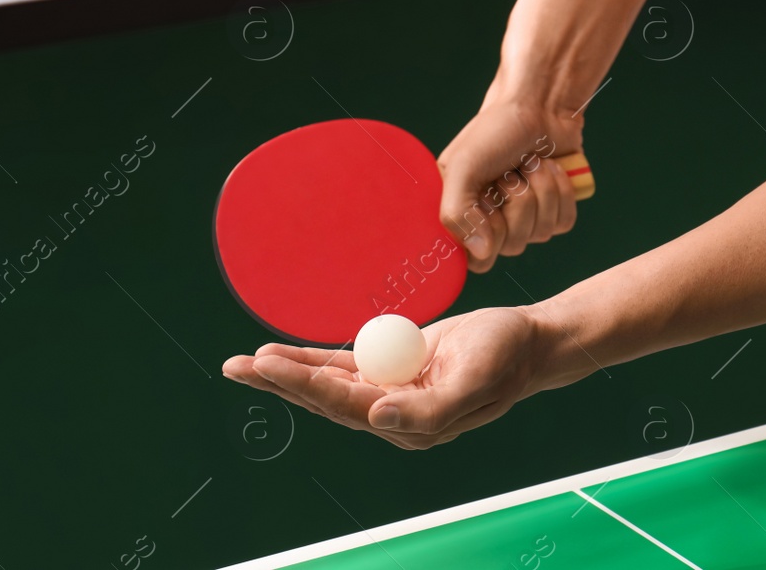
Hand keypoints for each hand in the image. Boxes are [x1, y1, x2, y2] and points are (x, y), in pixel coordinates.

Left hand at [222, 308, 545, 449]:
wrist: (527, 341)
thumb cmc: (506, 359)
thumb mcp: (476, 381)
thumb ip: (428, 409)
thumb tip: (377, 419)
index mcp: (411, 424)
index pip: (347, 406)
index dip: (306, 385)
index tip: (269, 365)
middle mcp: (393, 413)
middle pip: (326, 398)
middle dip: (280, 383)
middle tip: (238, 365)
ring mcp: (389, 391)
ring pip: (327, 382)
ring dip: (287, 373)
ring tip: (244, 363)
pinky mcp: (389, 369)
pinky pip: (342, 364)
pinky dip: (311, 359)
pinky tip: (280, 356)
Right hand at [437, 103, 582, 272]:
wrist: (539, 105)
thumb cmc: (495, 131)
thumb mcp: (462, 167)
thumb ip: (457, 213)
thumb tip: (481, 253)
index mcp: (461, 215)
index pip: (475, 261)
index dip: (487, 236)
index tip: (488, 202)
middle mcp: (492, 222)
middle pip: (512, 246)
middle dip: (517, 201)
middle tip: (510, 171)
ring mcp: (526, 218)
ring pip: (541, 234)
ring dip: (541, 191)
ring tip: (531, 163)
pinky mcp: (555, 210)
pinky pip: (564, 223)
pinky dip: (562, 193)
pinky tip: (551, 168)